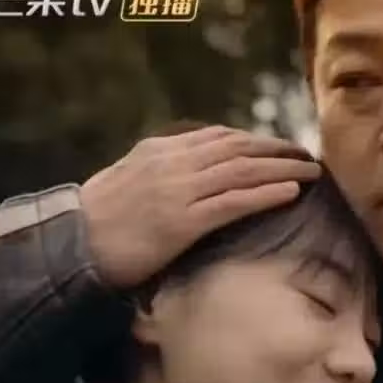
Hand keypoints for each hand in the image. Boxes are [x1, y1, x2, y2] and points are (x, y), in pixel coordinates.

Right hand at [79, 125, 320, 288]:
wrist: (69, 244)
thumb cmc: (96, 220)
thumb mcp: (126, 178)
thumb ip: (159, 167)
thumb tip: (188, 165)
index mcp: (160, 150)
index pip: (219, 137)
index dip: (254, 140)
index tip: (279, 146)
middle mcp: (174, 163)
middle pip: (239, 148)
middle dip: (276, 149)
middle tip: (305, 154)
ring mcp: (180, 191)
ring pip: (243, 171)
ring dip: (283, 168)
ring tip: (312, 171)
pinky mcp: (183, 221)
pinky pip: (234, 202)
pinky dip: (266, 194)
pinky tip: (291, 192)